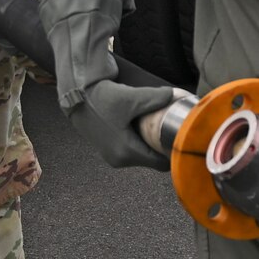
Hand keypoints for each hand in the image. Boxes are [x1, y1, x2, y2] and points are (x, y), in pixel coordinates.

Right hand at [43, 0, 172, 167]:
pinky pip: (130, 151)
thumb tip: (176, 95)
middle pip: (151, 160)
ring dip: (148, 145)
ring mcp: (111, 157)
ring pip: (140, 155)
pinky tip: (141, 129)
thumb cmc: (102, 99)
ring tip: (156, 129)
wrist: (77, 96)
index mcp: (127, 152)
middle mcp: (119, 159)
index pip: (161, 164)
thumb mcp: (132, 98)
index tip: (180, 140)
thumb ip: (157, 98)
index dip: (172, 153)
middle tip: (171, 131)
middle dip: (160, 147)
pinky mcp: (107, 150)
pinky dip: (137, 142)